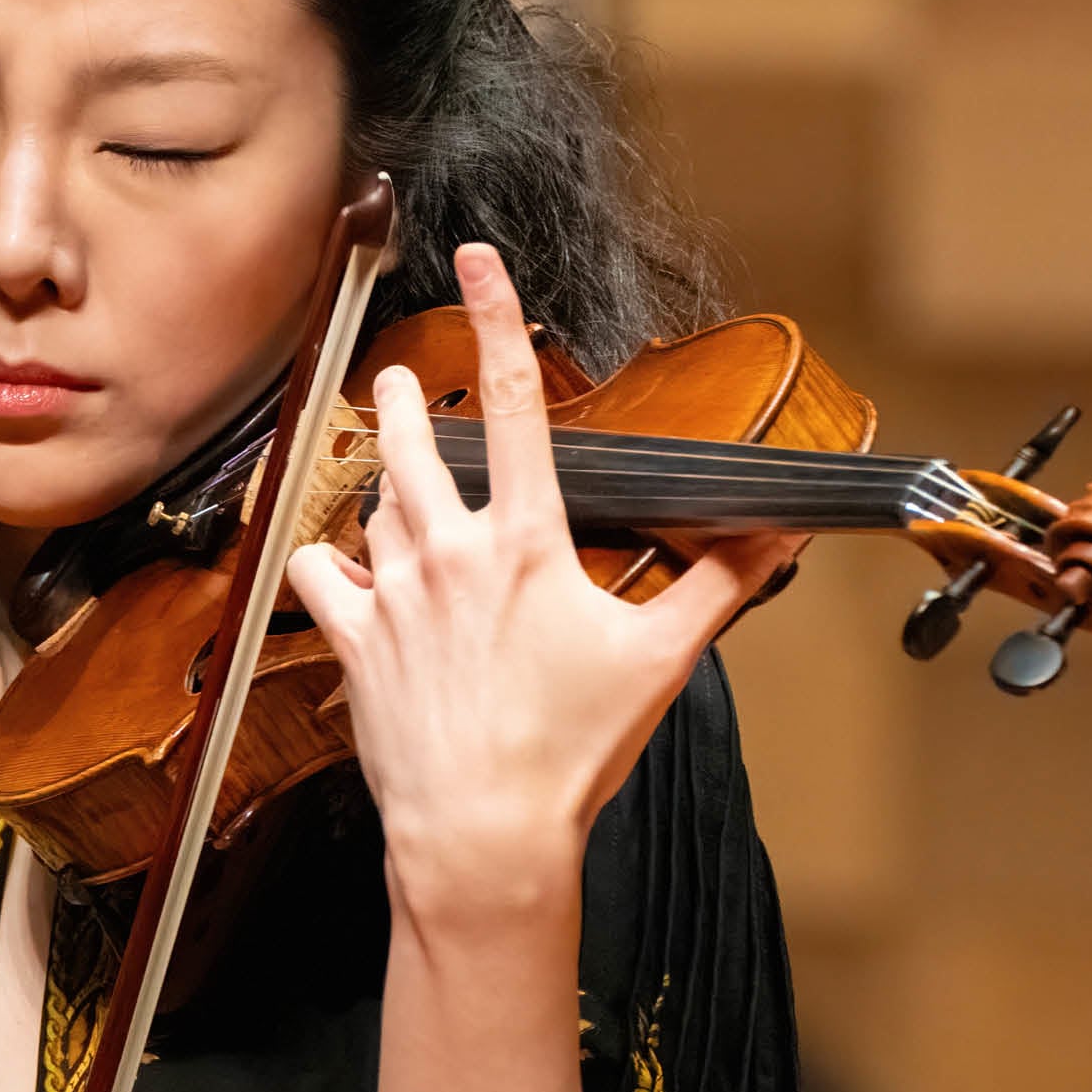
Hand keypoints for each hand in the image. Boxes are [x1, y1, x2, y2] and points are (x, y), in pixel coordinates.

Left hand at [284, 244, 796, 934]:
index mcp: (528, 541)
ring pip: (370, 497)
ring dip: (381, 473)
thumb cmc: (570, 752)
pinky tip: (344, 562)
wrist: (483, 832)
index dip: (498, 316)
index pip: (516, 401)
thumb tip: (776, 540)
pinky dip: (325, 556)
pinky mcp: (351, 638)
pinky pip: (315, 568)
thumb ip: (720, 584)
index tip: (475, 260)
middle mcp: (450, 551)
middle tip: (409, 378)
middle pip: (414, 435)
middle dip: (409, 393)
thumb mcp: (662, 658)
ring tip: (391, 460)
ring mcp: (391, 592)